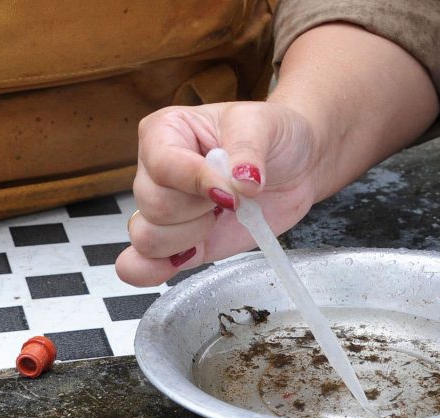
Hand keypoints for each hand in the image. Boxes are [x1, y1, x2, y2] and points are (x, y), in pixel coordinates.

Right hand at [115, 101, 319, 285]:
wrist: (298, 166)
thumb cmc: (273, 135)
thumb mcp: (263, 125)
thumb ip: (247, 150)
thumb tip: (240, 182)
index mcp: (165, 132)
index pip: (162, 165)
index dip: (196, 182)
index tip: (231, 189)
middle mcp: (156, 172)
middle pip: (154, 205)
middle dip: (199, 208)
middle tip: (232, 197)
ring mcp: (167, 211)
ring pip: (148, 238)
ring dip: (191, 235)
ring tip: (221, 216)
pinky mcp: (183, 243)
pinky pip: (141, 265)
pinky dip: (151, 270)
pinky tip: (181, 258)